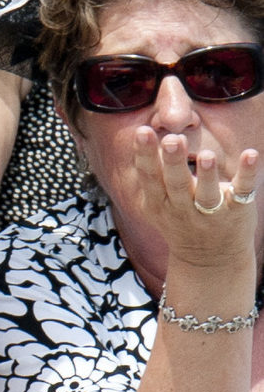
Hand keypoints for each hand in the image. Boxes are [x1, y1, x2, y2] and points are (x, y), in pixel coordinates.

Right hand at [131, 129, 258, 267]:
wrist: (209, 260)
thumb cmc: (179, 221)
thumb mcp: (157, 204)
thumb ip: (151, 174)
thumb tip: (141, 135)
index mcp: (159, 204)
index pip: (149, 177)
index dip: (145, 155)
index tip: (143, 132)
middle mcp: (182, 209)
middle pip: (176, 185)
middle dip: (173, 162)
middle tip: (172, 139)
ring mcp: (211, 212)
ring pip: (208, 194)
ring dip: (207, 174)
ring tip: (205, 155)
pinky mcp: (237, 211)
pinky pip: (242, 192)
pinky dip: (246, 174)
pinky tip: (250, 154)